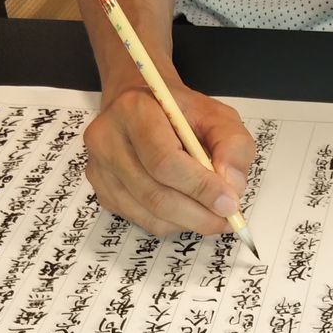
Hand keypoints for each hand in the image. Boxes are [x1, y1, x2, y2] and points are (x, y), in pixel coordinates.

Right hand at [83, 80, 254, 235]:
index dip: (200, 188)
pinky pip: (143, 221)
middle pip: (155, 194)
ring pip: (149, 214)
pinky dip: (173, 223)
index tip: (230, 204)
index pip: (165, 161)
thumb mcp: (218, 116)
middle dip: (198, 214)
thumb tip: (232, 187)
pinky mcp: (102, 191)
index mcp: (134, 110)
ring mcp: (100, 169)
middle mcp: (107, 139)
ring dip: (188, 222)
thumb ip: (233, 145)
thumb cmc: (182, 113)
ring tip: (213, 215)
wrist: (144, 109)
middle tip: (227, 220)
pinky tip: (188, 210)